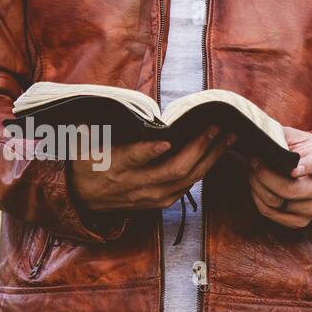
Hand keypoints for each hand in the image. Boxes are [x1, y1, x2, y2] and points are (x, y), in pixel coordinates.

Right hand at [69, 125, 236, 210]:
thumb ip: (101, 128)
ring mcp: (153, 196)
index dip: (150, 150)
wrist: (83, 199)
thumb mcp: (86, 144)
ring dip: (212, 157)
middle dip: (200, 146)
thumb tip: (118, 109)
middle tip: (218, 126)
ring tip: (228, 137)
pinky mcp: (162, 202)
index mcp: (117, 165)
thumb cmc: (88, 164)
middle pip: (175, 168)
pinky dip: (206, 168)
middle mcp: (138, 184)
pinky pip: (189, 185)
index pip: (134, 157)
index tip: (166, 140)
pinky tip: (218, 153)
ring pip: (189, 178)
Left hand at [246, 128, 311, 228]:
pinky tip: (256, 187)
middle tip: (253, 162)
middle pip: (290, 189)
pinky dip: (258, 199)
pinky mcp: (301, 221)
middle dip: (265, 175)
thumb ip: (280, 135)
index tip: (293, 169)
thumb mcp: (298, 138)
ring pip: (277, 202)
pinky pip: (271, 213)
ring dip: (257, 186)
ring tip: (252, 172)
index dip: (306, 167)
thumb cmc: (305, 152)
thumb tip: (253, 135)